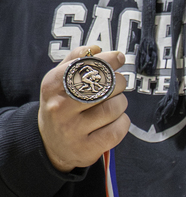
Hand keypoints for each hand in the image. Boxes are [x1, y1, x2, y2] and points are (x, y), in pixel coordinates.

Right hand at [39, 48, 128, 172]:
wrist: (51, 144)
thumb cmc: (62, 106)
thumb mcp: (59, 81)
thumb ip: (75, 61)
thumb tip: (96, 48)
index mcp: (52, 86)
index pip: (84, 67)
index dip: (107, 60)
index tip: (119, 57)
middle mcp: (60, 107)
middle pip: (103, 87)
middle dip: (118, 82)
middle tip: (118, 84)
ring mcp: (72, 130)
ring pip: (113, 108)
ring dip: (121, 103)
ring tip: (114, 104)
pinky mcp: (87, 148)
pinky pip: (117, 130)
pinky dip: (122, 122)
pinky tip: (114, 121)